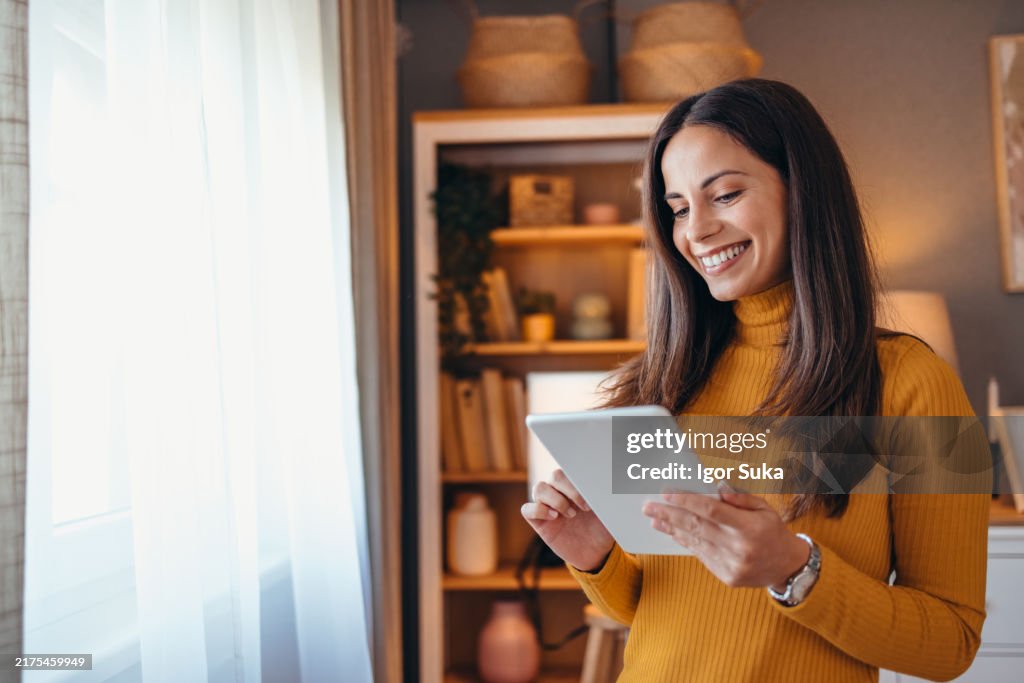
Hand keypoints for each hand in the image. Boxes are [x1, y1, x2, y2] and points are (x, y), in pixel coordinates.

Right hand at [521, 468, 614, 571]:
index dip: (578, 479)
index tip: (591, 495)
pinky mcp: (539, 522)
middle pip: (554, 476)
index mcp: (576, 486)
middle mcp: (560, 493)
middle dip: (569, 489)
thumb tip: (610, 488)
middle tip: (584, 507)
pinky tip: (554, 517)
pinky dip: (538, 510)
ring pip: (539, 488)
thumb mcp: (609, 514)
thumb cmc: (602, 530)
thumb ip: (607, 499)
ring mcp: (548, 506)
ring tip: (571, 514)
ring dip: (556, 499)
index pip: (571, 470)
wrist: (596, 553)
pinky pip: (527, 509)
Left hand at [642, 487, 809, 590]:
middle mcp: (739, 548)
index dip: (686, 500)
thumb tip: (717, 487)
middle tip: (648, 507)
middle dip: (669, 515)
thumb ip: (740, 498)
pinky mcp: (727, 577)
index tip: (666, 493)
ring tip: (654, 519)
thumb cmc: (773, 531)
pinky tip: (673, 533)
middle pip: (696, 527)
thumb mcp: (765, 508)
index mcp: (749, 527)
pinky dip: (685, 542)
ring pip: (695, 542)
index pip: (711, 510)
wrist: (787, 567)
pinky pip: (701, 555)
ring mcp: (732, 565)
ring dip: (672, 529)